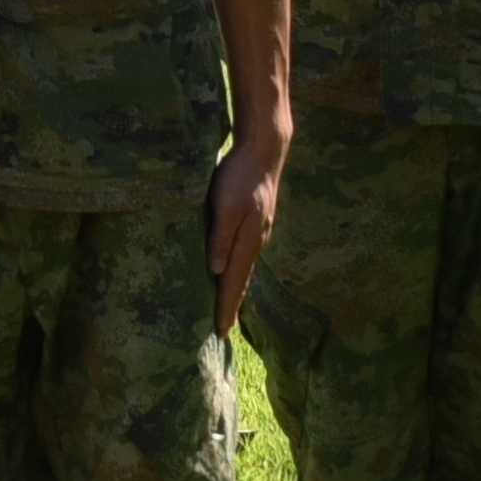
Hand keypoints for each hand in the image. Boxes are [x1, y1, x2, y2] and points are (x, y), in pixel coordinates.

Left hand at [206, 128, 289, 334]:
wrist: (264, 149)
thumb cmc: (240, 175)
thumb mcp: (226, 205)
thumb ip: (221, 237)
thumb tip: (216, 270)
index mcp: (248, 240)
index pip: (233, 281)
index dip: (226, 306)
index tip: (220, 331)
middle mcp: (256, 240)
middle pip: (242, 279)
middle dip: (232, 304)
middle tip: (223, 328)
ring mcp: (258, 230)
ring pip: (244, 267)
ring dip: (235, 288)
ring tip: (227, 306)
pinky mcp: (256, 220)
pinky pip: (245, 253)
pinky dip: (238, 269)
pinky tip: (232, 269)